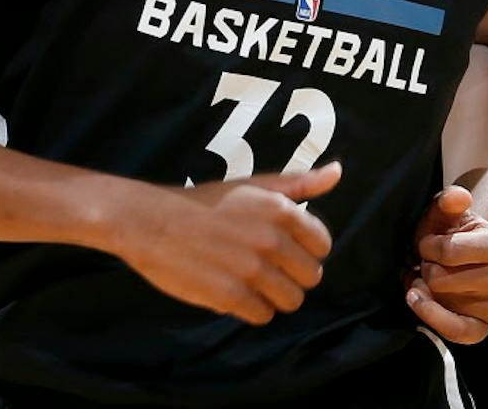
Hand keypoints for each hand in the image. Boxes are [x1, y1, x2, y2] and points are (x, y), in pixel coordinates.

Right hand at [112, 161, 341, 325]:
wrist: (150, 221)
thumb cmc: (203, 203)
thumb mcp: (252, 184)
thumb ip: (298, 182)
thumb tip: (338, 172)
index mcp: (280, 209)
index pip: (322, 245)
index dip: (304, 250)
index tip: (281, 248)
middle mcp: (271, 239)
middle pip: (310, 277)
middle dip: (290, 276)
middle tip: (262, 267)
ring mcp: (252, 269)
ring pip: (290, 301)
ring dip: (272, 296)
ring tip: (248, 281)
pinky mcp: (231, 295)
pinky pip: (262, 316)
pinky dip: (250, 309)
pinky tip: (232, 291)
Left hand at [401, 184, 487, 344]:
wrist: (451, 255)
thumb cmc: (447, 231)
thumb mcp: (444, 211)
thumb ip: (449, 200)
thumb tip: (457, 197)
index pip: (451, 251)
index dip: (429, 246)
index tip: (427, 242)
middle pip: (444, 280)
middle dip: (426, 268)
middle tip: (426, 262)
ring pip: (446, 302)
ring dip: (425, 290)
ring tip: (423, 277)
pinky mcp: (483, 326)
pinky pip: (458, 332)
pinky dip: (433, 319)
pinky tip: (417, 301)